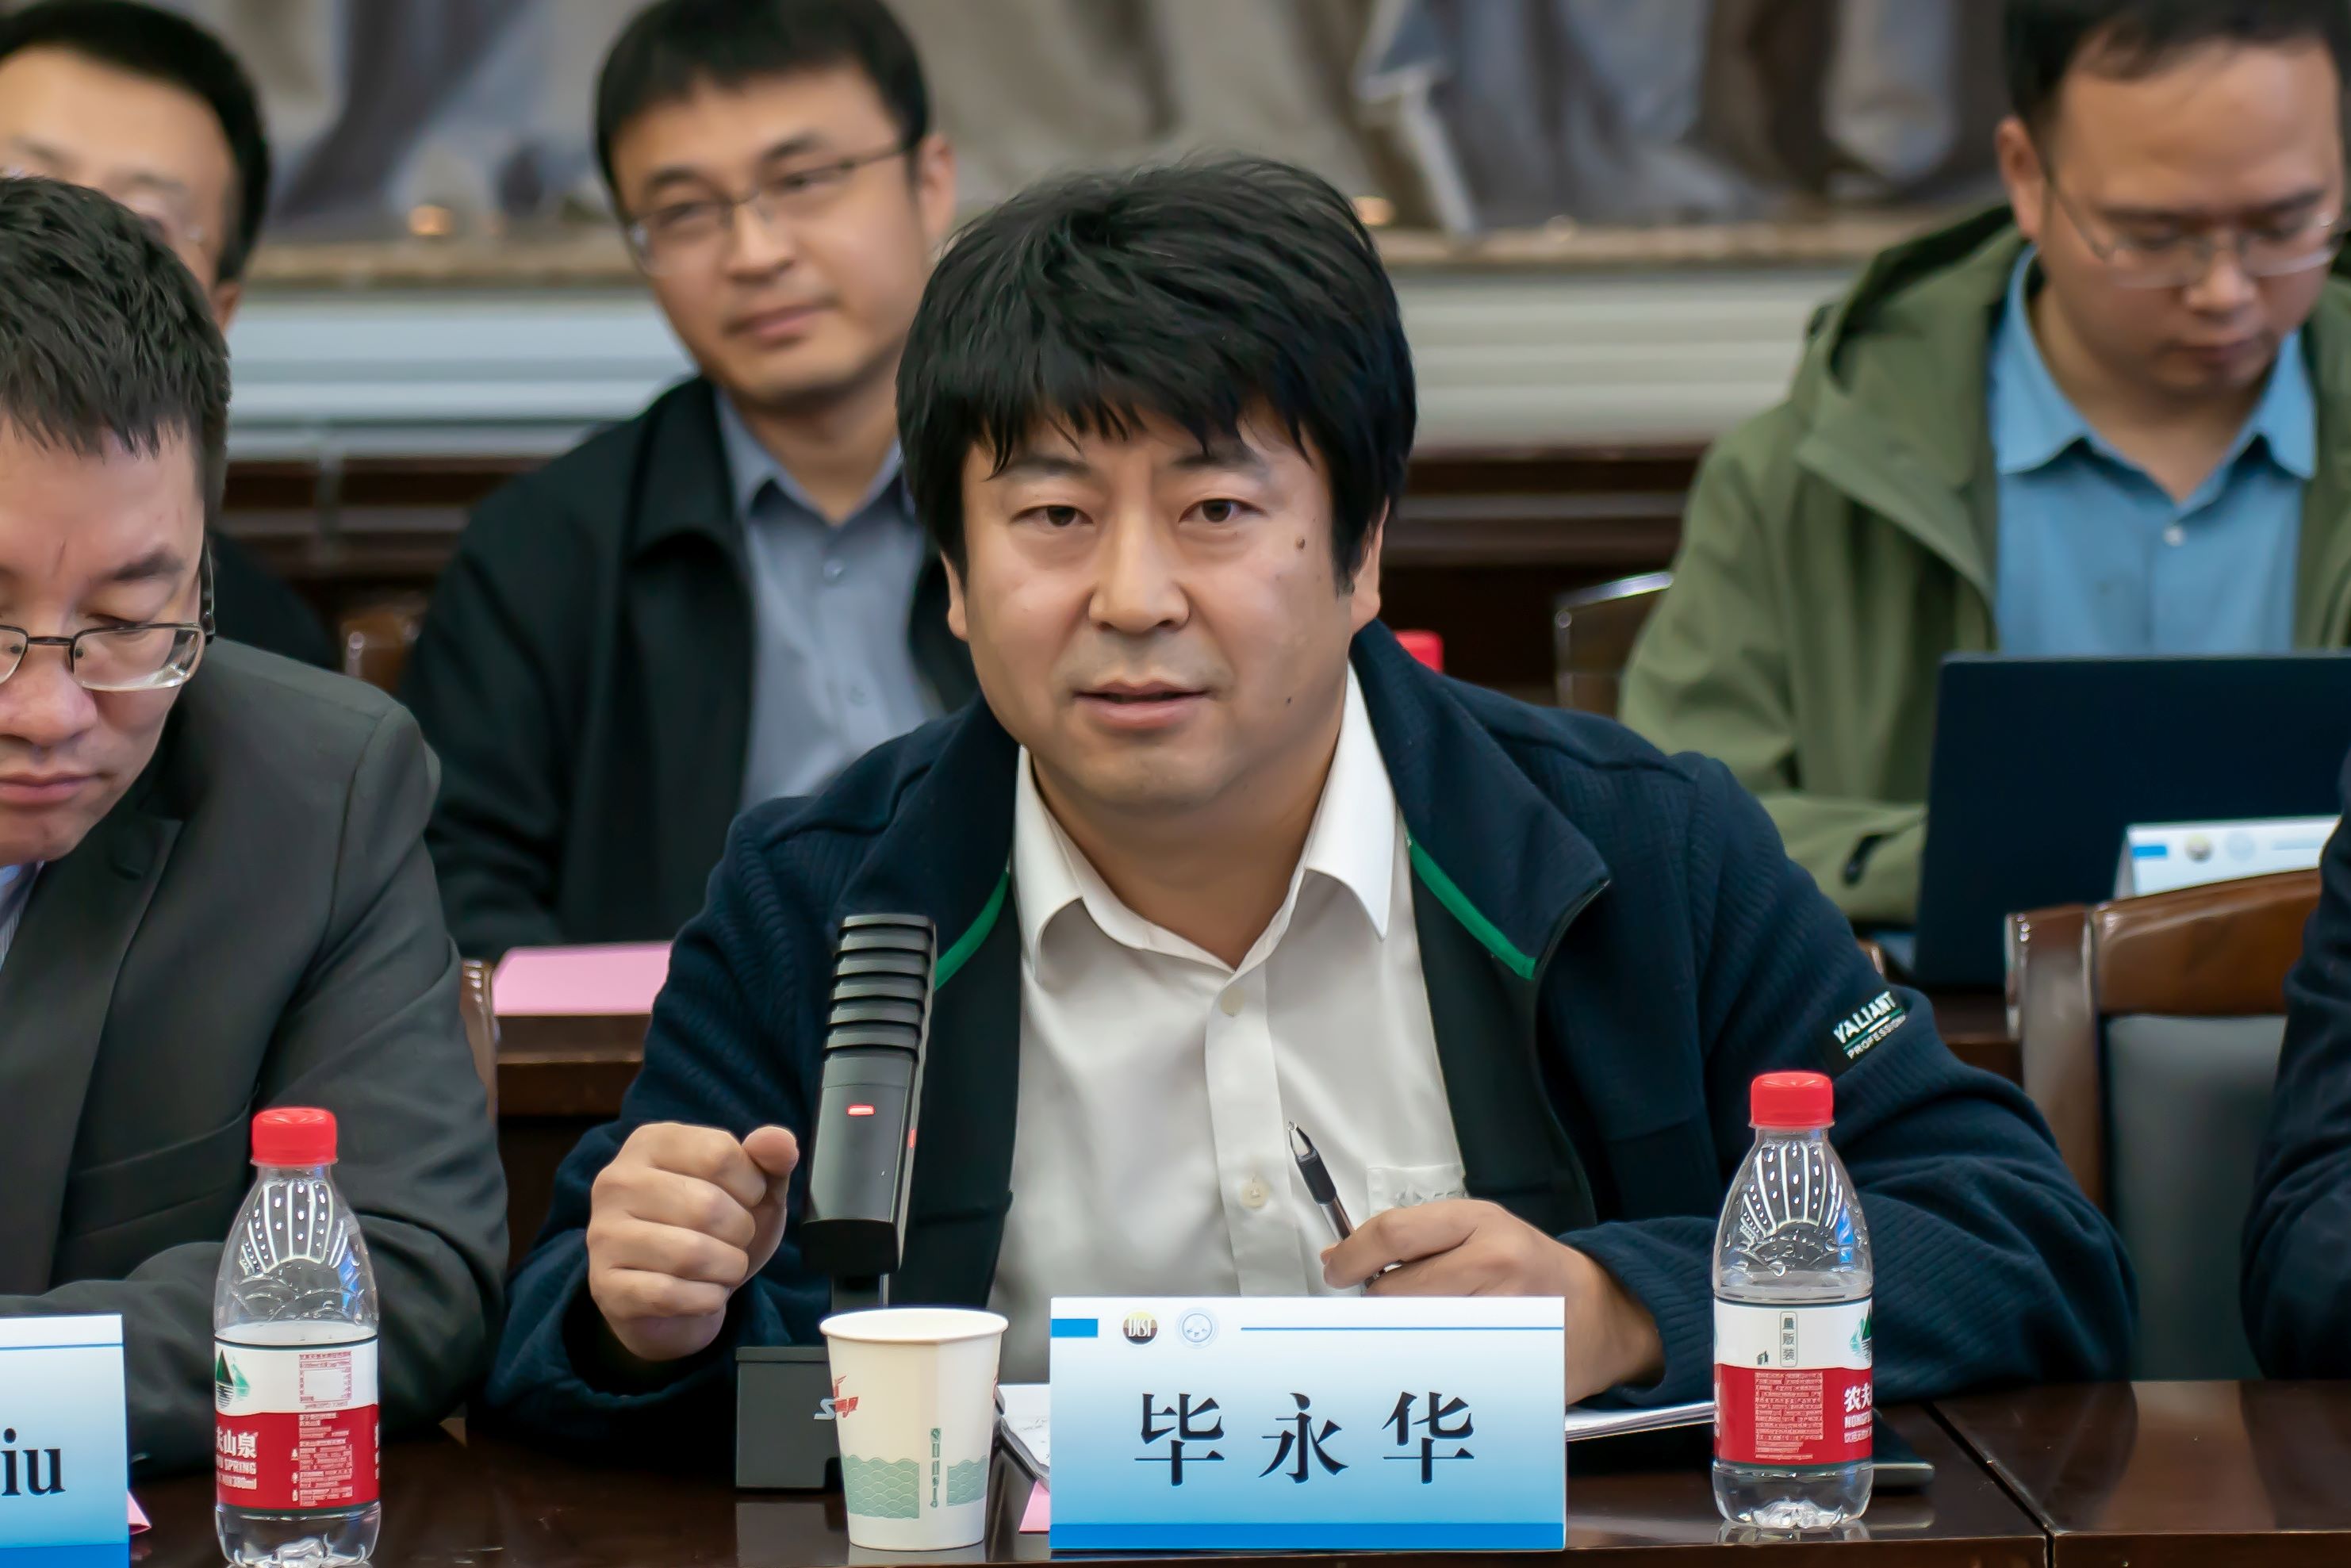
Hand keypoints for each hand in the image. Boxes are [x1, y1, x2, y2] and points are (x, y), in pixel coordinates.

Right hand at [586, 1122, 799, 1364]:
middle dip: (741, 1233)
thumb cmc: (715, 1232)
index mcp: (651, 1142)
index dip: (753, 1187)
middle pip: (708, 1205)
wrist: (677, 1300)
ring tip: (722, 1268)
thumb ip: (770, 1160)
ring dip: (727, 1269)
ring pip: (691, 1253)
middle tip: (734, 1242)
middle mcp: (617, 1181)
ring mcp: (603, 1233)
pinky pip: (670, 1295)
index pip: (720, 1153)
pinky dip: (705, 1299)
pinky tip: (704, 1294)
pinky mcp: (605, 1285)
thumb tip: (780, 1142)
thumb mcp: (752, 1190)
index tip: (747, 1201)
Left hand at [1321, 1199, 1663, 1402]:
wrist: (1600, 1310)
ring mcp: (1507, 1311)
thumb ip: (1415, 1241)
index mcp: (1479, 1221)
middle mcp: (1495, 1260)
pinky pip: (1446, 1364)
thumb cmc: (1527, 1267)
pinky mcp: (1514, 1356)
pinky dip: (1430, 1363)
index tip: (1335, 1270)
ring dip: (1401, 1336)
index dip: (1352, 1255)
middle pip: (1396, 1291)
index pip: (1394, 1233)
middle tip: (1386, 1310)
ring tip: (1422, 1331)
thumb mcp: (1478, 1231)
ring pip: (1414, 1332)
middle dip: (1377, 1305)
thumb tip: (1340, 1259)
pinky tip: (1442, 1356)